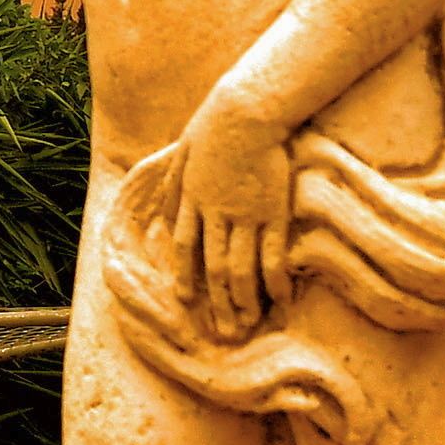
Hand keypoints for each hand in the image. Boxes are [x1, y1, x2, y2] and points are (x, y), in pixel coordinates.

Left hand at [169, 104, 293, 339]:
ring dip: (244, 300)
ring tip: (248, 325)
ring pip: (241, 268)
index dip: (185, 277)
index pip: (185, 248)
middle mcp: (215, 213)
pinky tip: (279, 301)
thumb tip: (165, 220)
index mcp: (190, 200)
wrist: (246, 112)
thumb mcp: (180, 155)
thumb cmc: (212, 127)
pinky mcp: (273, 213)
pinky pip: (273, 255)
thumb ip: (172, 189)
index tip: (187, 301)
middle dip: (217, 303)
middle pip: (212, 267)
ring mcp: (245, 215)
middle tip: (223, 331)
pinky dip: (274, 281)